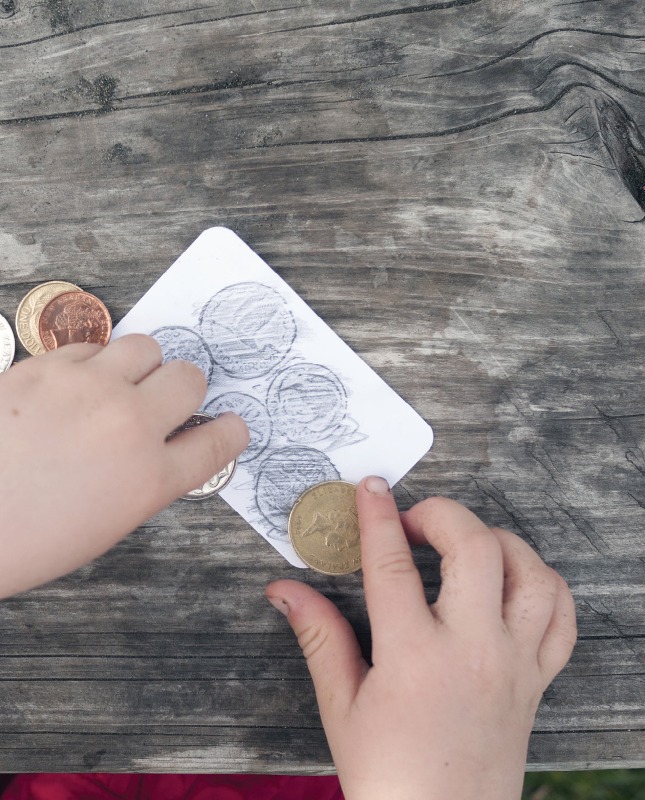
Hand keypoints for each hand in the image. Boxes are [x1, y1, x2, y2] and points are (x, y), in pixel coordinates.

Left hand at [0, 335, 248, 597]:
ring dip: (141, 366)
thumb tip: (164, 438)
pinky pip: (92, 345)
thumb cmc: (27, 536)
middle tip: (160, 402)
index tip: (227, 425)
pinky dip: (91, 363)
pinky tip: (71, 387)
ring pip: (147, 346)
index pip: (219, 442)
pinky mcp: (46, 366)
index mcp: (150, 480)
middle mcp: (129, 426)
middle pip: (191, 379)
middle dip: (184, 390)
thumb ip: (148, 475)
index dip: (229, 431)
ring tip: (117, 384)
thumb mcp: (108, 521)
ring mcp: (89, 389)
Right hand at [266, 477, 576, 799]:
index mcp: (415, 657)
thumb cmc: (386, 774)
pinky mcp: (538, 679)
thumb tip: (283, 588)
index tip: (370, 487)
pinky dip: (542, 584)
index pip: (394, 565)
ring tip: (464, 545)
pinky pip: (561, 616)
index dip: (378, 517)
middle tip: (412, 522)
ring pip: (531, 573)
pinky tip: (510, 581)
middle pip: (476, 548)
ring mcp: (515, 663)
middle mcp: (473, 651)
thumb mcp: (341, 706)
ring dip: (499, 541)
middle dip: (442, 514)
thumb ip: (318, 636)